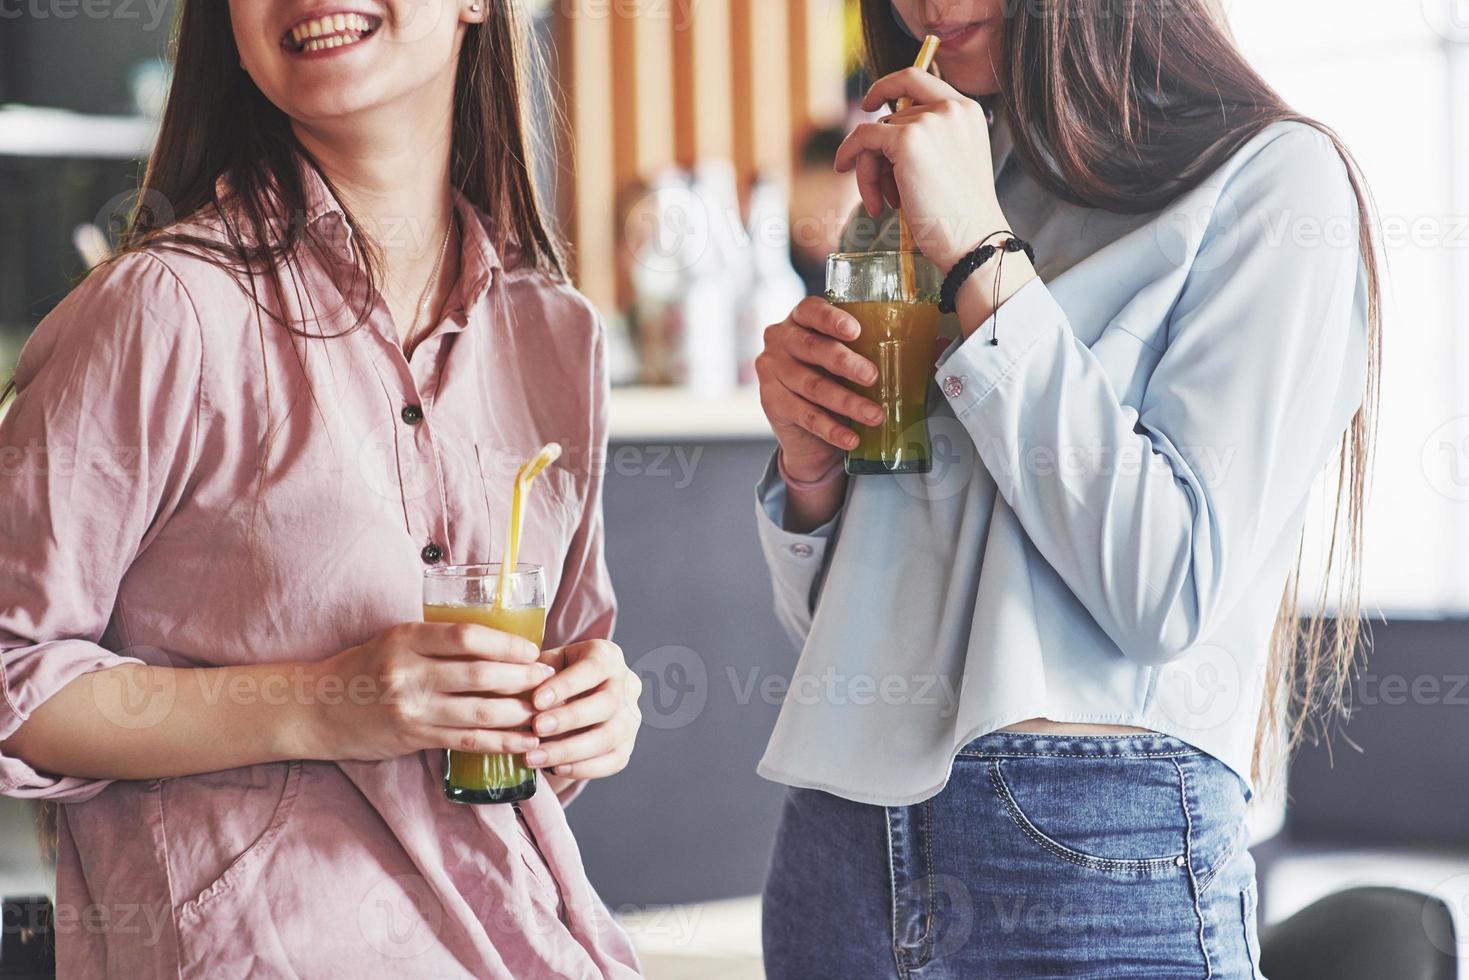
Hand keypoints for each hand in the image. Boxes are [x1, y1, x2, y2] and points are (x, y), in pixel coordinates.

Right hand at [303, 622, 550, 761]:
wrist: (318, 708)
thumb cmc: (366, 667)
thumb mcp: (397, 639)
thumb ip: (438, 639)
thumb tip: (499, 641)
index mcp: (407, 639)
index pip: (466, 637)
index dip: (506, 645)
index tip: (533, 651)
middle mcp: (408, 674)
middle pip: (479, 676)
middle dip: (522, 679)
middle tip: (549, 680)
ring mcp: (411, 709)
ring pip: (479, 713)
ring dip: (519, 713)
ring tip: (546, 711)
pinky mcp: (414, 738)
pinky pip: (468, 741)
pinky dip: (501, 742)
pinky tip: (525, 741)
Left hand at [523, 639, 640, 779]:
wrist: (567, 702)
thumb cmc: (551, 679)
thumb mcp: (543, 666)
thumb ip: (535, 675)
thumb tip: (518, 687)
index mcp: (607, 656)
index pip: (593, 668)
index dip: (566, 685)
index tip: (536, 701)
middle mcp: (627, 684)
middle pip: (607, 703)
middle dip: (569, 719)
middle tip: (536, 729)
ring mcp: (631, 717)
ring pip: (609, 737)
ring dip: (569, 750)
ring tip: (535, 757)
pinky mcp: (627, 745)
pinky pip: (613, 761)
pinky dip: (583, 768)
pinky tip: (555, 769)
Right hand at [755, 297, 884, 481]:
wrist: (806, 427)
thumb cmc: (836, 379)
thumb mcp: (854, 359)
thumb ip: (884, 349)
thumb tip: (939, 344)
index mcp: (801, 319)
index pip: (810, 310)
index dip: (831, 319)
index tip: (856, 331)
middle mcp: (780, 340)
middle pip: (812, 348)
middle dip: (844, 363)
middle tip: (873, 377)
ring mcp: (771, 371)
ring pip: (812, 386)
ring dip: (846, 402)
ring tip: (874, 415)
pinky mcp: (772, 402)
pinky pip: (805, 415)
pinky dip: (831, 429)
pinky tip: (851, 439)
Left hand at [835, 68, 1007, 269]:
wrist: (972, 240)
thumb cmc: (961, 215)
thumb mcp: (951, 163)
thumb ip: (928, 139)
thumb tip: (877, 133)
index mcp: (967, 111)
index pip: (918, 79)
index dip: (888, 86)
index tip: (868, 105)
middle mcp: (951, 108)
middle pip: (891, 118)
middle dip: (880, 156)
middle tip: (887, 195)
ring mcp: (929, 121)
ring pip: (875, 134)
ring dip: (870, 171)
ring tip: (885, 204)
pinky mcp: (906, 140)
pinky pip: (862, 138)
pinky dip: (849, 155)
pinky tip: (848, 175)